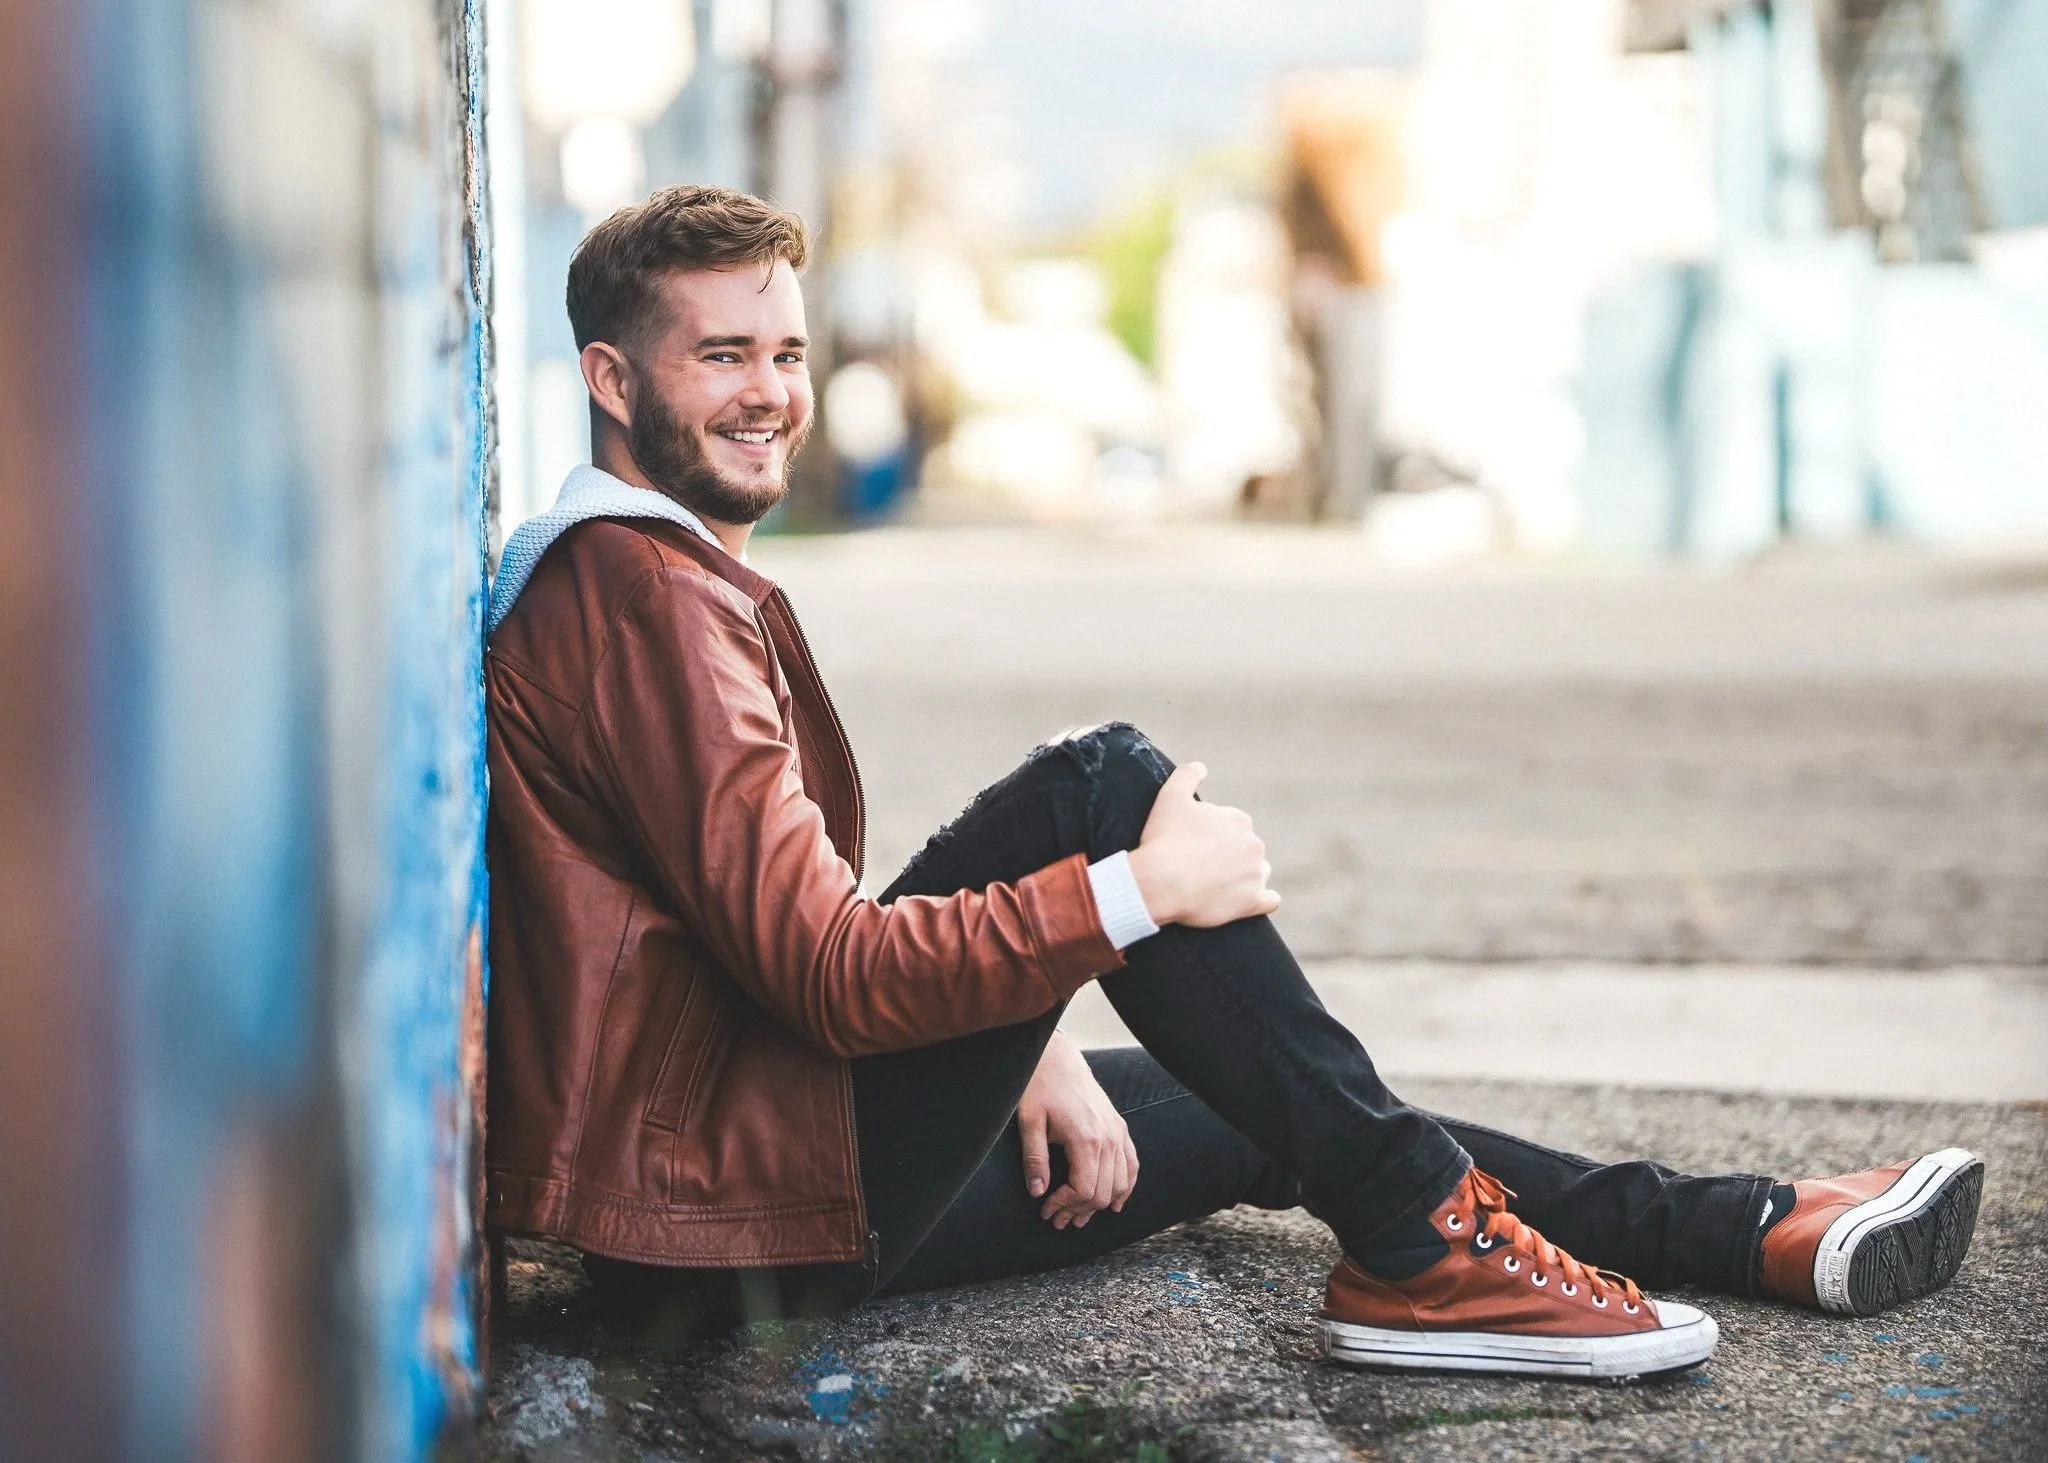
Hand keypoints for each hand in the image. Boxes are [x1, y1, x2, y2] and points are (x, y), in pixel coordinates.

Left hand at [1017, 1032, 1138, 1228]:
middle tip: (1057, 1219)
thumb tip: (1037, 1192)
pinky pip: (1132, 1164)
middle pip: (1103, 1192)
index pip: (1085, 1190)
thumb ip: (1034, 1159)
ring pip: (1120, 1183)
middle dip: (1079, 1211)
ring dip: (1100, 1204)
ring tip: (1078, 1216)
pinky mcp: (1119, 1127)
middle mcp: (1108, 1137)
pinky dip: (1126, 1186)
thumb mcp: (1029, 1122)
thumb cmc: (1040, 1085)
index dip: (1065, 1206)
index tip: (1047, 1210)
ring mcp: (1117, 1132)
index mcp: (1086, 1138)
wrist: (1057, 1057)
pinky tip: (1116, 1203)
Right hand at [1127, 763, 1280, 927]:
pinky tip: (1247, 899)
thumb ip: (1187, 775)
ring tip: (1215, 885)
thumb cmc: (1164, 839)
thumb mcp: (1170, 796)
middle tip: (1200, 866)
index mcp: (1239, 820)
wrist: (1159, 882)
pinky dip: (1262, 900)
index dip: (1213, 836)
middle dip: (1229, 856)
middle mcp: (1254, 845)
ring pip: (1257, 873)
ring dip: (1244, 877)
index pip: (1233, 827)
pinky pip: (1269, 901)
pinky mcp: (1252, 902)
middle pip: (1246, 850)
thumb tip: (1200, 767)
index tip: (1195, 845)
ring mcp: (1256, 875)